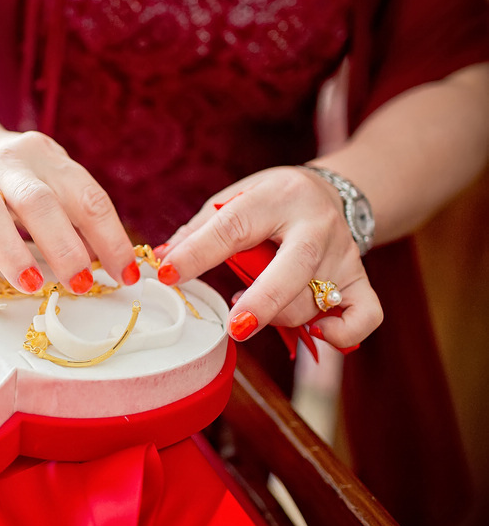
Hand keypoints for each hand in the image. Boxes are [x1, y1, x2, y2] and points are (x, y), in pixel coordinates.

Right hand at [0, 130, 139, 293]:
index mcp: (50, 160)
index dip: (110, 238)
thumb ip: (78, 220)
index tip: (124, 274)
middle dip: (64, 246)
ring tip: (33, 284)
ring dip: (11, 251)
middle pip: (39, 201)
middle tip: (81, 284)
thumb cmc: (21, 182)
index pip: (88, 198)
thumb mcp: (56, 189)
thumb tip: (111, 266)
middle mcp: (12, 165)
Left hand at [156, 166, 382, 349]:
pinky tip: (314, 330)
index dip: (199, 252)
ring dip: (278, 316)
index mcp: (276, 197)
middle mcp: (316, 223)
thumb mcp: (235, 199)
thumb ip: (199, 230)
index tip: (169, 273)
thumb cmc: (269, 203)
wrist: (331, 191)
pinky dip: (341, 333)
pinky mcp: (361, 278)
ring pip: (315, 300)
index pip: (234, 226)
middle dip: (263, 300)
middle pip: (295, 266)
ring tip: (248, 308)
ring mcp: (344, 253)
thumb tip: (161, 259)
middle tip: (235, 326)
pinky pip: (364, 316)